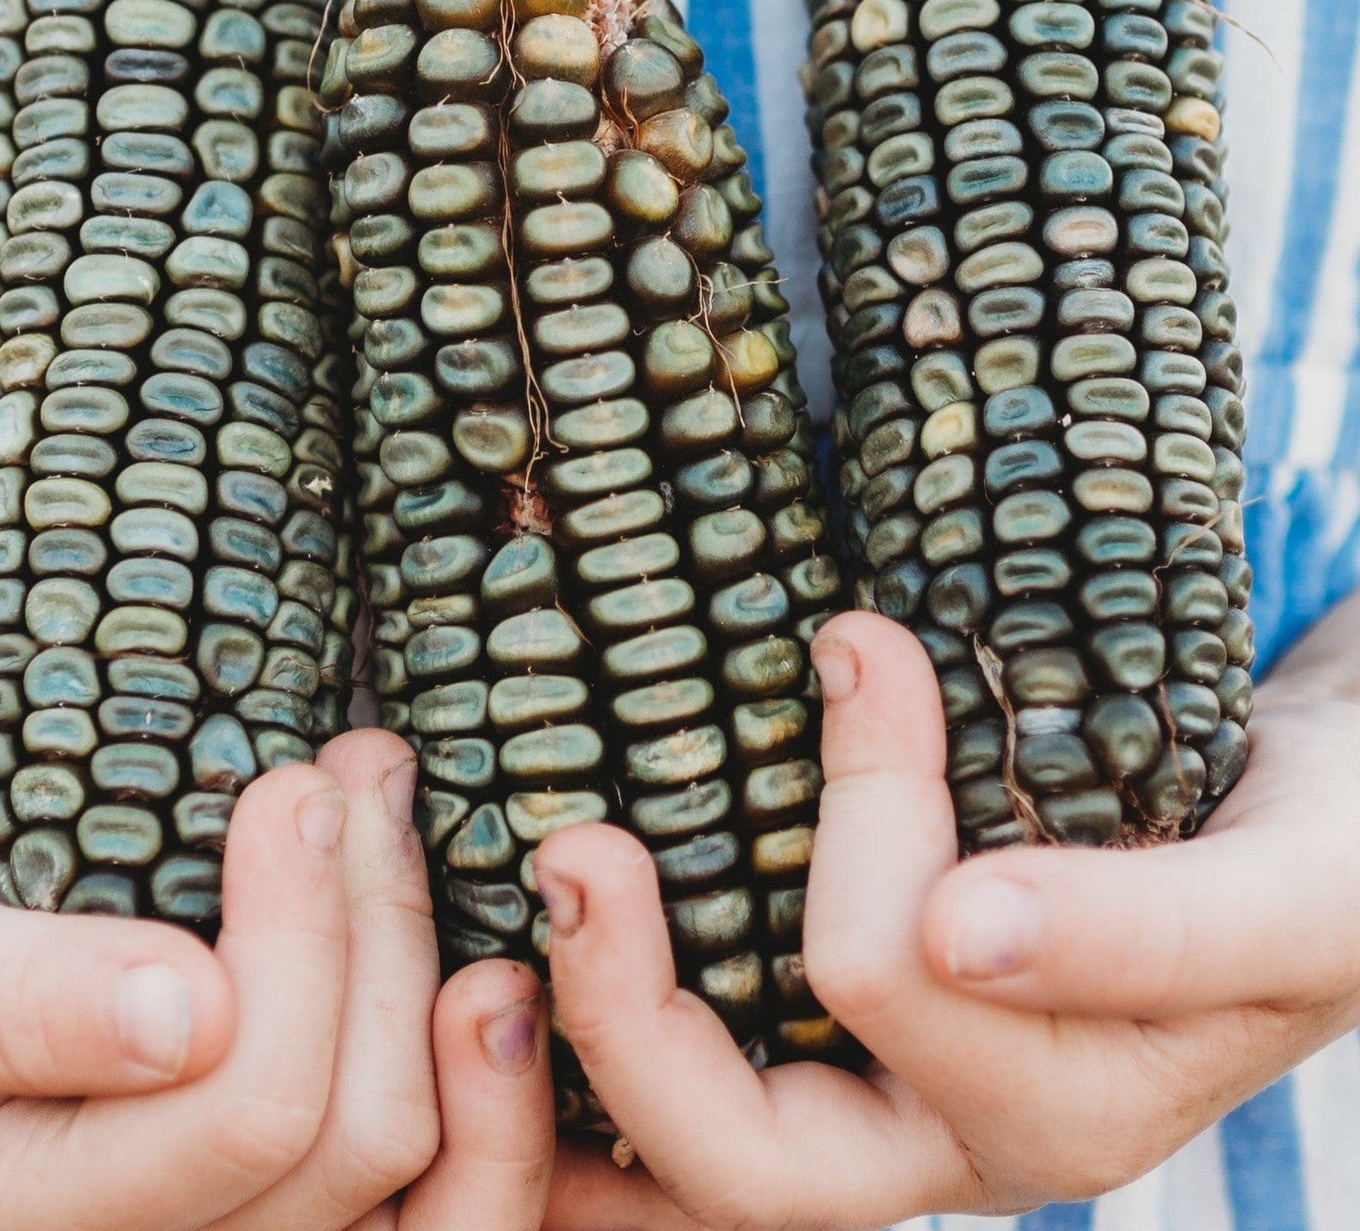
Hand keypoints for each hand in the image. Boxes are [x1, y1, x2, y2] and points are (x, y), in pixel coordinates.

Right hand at [0, 730, 556, 1230]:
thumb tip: (181, 1023)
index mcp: (47, 1216)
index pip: (245, 1112)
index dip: (301, 937)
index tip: (292, 783)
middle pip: (357, 1130)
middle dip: (375, 919)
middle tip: (354, 766)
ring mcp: (268, 1218)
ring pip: (433, 1147)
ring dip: (436, 952)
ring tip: (391, 802)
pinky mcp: (342, 1175)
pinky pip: (469, 1181)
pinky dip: (504, 1069)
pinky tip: (494, 956)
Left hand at [533, 609, 1359, 1228]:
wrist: (1322, 829)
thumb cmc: (1333, 855)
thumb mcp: (1290, 890)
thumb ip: (1145, 930)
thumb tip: (960, 928)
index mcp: (1059, 1109)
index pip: (895, 983)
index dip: (864, 813)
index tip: (863, 641)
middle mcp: (951, 1131)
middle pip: (751, 1160)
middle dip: (630, 1017)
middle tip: (573, 851)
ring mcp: (885, 1091)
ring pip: (693, 1155)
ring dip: (580, 1056)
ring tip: (522, 902)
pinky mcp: (840, 1030)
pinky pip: (698, 1075)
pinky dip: (603, 1037)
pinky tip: (536, 943)